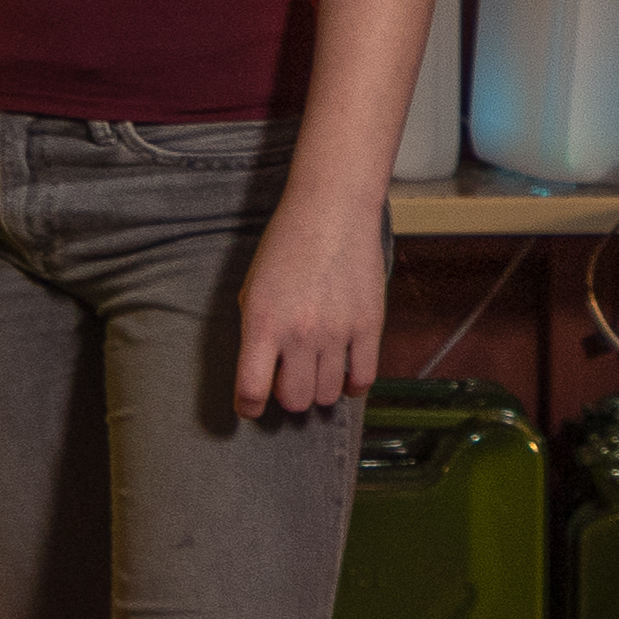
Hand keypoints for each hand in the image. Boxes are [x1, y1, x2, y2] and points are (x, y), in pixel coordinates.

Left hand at [232, 189, 386, 423]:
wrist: (331, 211)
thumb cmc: (286, 246)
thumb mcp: (253, 289)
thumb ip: (254, 333)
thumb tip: (263, 373)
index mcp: (262, 323)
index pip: (251, 391)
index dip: (249, 407)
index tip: (251, 407)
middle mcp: (299, 333)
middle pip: (295, 400)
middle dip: (289, 397)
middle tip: (289, 381)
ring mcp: (338, 332)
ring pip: (329, 394)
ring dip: (320, 390)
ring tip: (318, 372)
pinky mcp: (369, 325)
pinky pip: (364, 378)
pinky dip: (354, 386)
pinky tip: (346, 374)